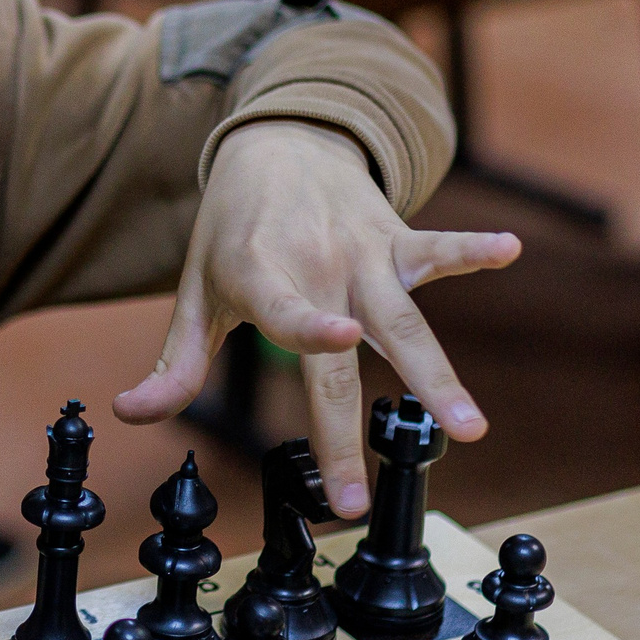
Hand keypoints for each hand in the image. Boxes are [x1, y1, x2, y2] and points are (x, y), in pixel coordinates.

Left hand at [113, 122, 520, 516]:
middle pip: (343, 354)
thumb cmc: (235, 230)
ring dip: (438, 375)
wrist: (277, 145)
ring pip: (405, 321)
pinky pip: (438, 249)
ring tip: (470, 426)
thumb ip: (176, 363)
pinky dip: (473, 250)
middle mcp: (316, 266)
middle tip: (361, 494)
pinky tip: (509, 250)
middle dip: (350, 428)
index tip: (337, 340)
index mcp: (261, 276)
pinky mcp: (397, 239)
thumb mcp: (197, 292)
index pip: (283, 311)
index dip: (308, 326)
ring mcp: (362, 253)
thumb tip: (130, 413)